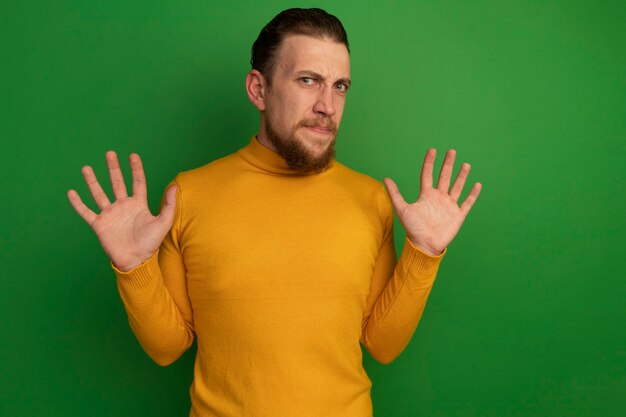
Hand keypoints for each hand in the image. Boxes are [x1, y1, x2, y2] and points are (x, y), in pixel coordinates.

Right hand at [67, 151, 176, 271]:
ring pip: (99, 194)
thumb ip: (169, 204)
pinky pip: (86, 212)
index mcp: (138, 204)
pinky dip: (78, 203)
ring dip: (92, 181)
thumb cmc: (151, 243)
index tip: (132, 155)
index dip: (136, 169)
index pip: (137, 182)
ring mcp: (110, 214)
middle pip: (117, 183)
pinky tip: (71, 192)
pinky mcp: (99, 224)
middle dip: (113, 168)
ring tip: (86, 168)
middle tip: (110, 153)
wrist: (136, 260)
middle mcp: (123, 206)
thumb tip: (176, 186)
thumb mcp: (163, 222)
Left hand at [384, 149, 481, 255]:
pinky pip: (467, 202)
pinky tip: (477, 184)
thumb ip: (395, 194)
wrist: (425, 245)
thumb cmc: (413, 229)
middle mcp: (438, 198)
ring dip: (461, 176)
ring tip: (465, 164)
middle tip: (451, 151)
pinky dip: (472, 194)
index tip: (432, 150)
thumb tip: (385, 179)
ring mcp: (449, 206)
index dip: (429, 163)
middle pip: (444, 177)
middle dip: (448, 164)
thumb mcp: (402, 209)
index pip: (428, 175)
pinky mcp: (458, 215)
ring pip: (457, 187)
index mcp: (426, 195)